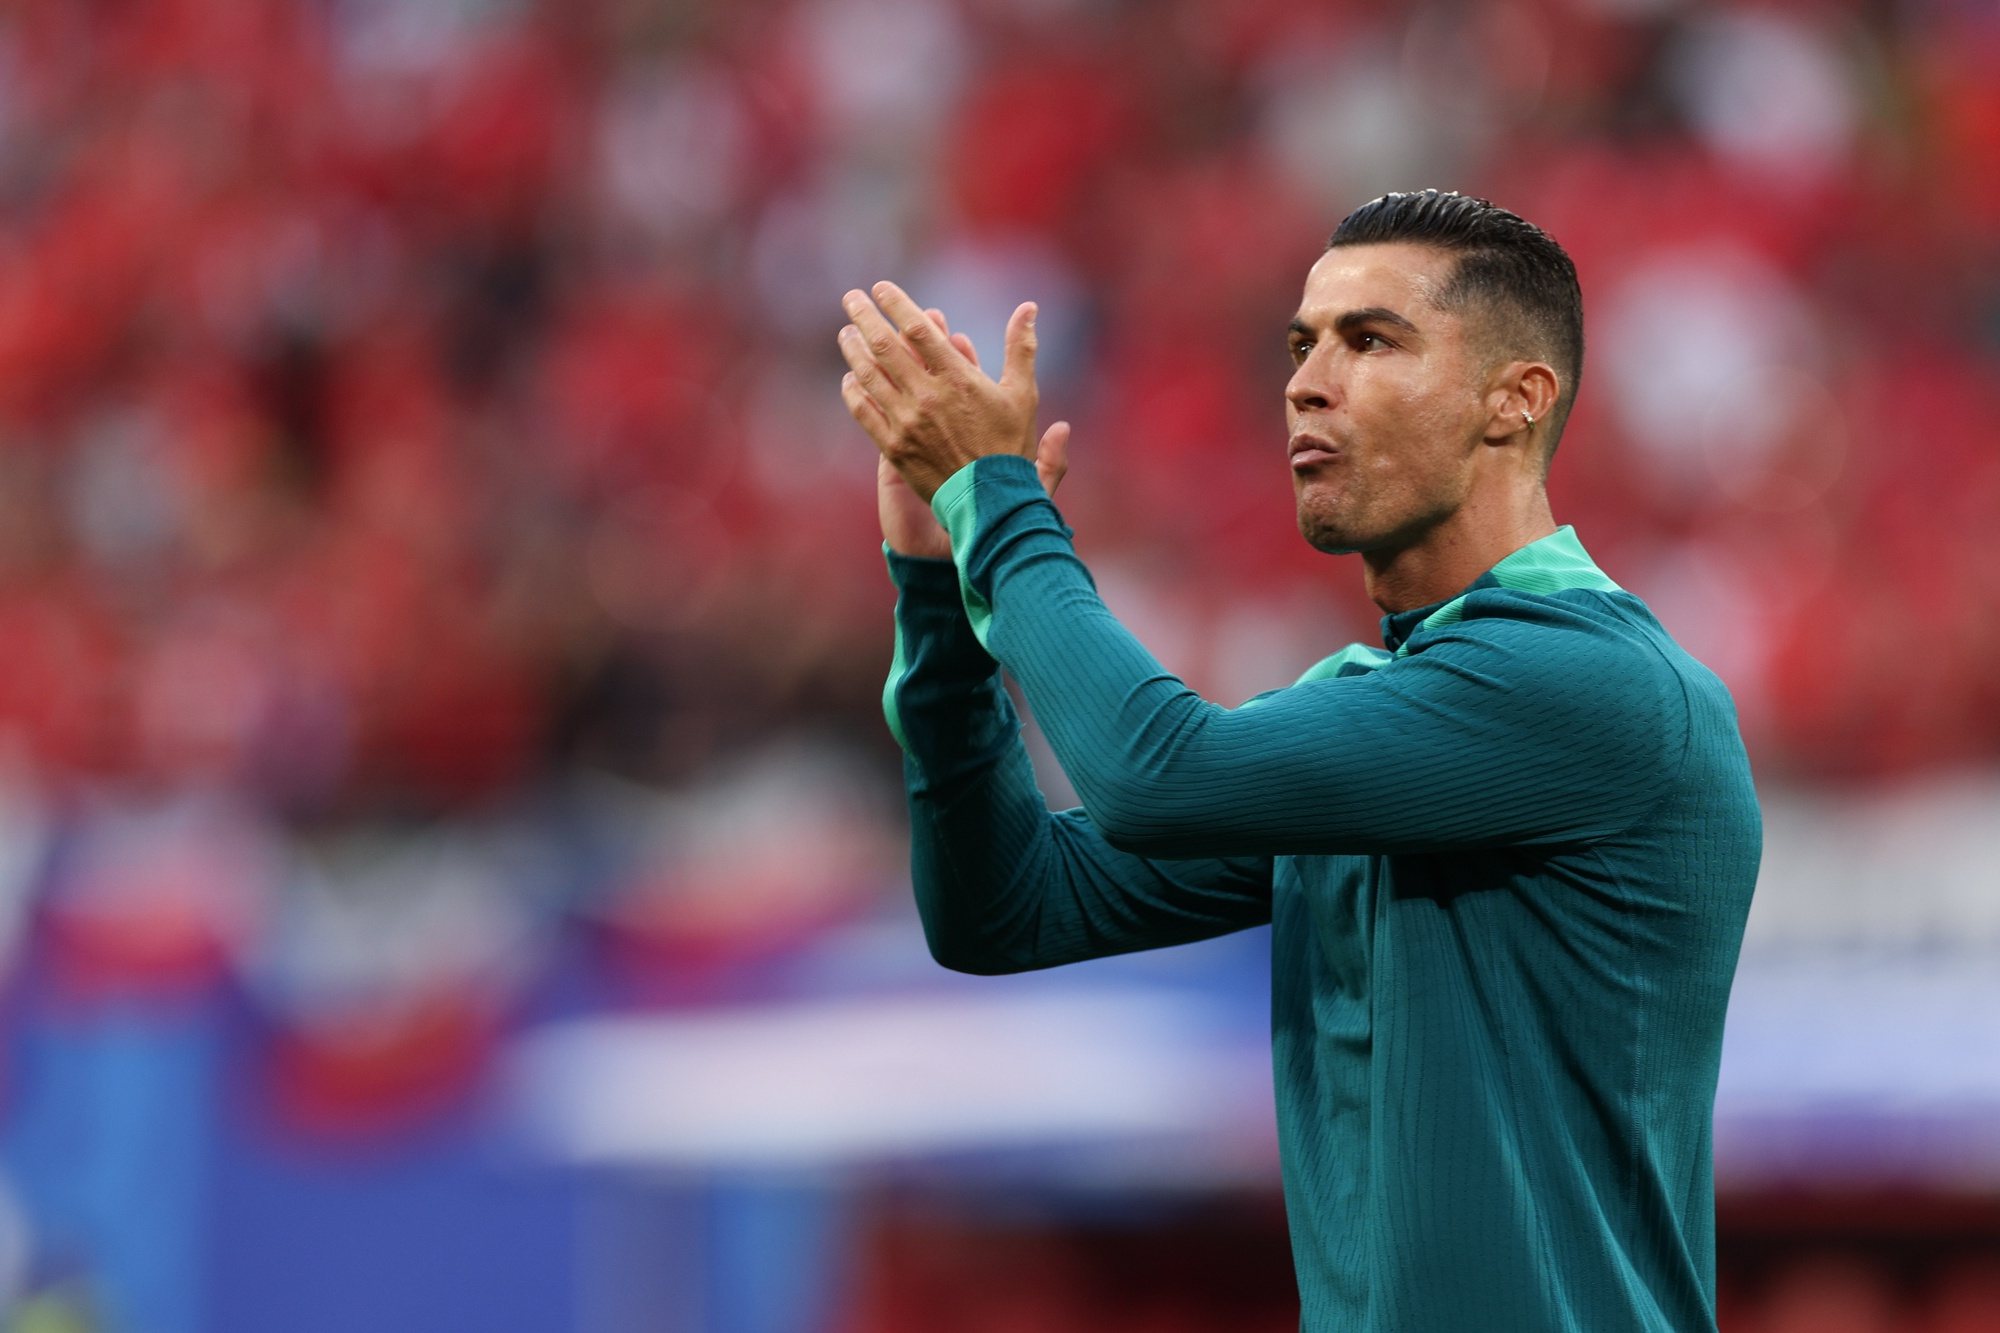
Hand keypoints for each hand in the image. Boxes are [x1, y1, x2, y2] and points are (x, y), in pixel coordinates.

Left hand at [858, 300, 1071, 558]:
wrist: (992, 502)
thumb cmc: (1011, 447)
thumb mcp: (1023, 394)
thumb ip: (1021, 348)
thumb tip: (1028, 307)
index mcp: (957, 378)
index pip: (917, 328)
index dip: (895, 303)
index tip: (881, 288)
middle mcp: (927, 396)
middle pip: (884, 345)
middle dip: (865, 316)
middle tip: (851, 298)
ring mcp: (906, 422)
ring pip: (869, 376)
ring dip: (854, 349)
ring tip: (845, 333)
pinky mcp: (894, 448)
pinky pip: (865, 412)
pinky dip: (854, 392)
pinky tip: (849, 379)